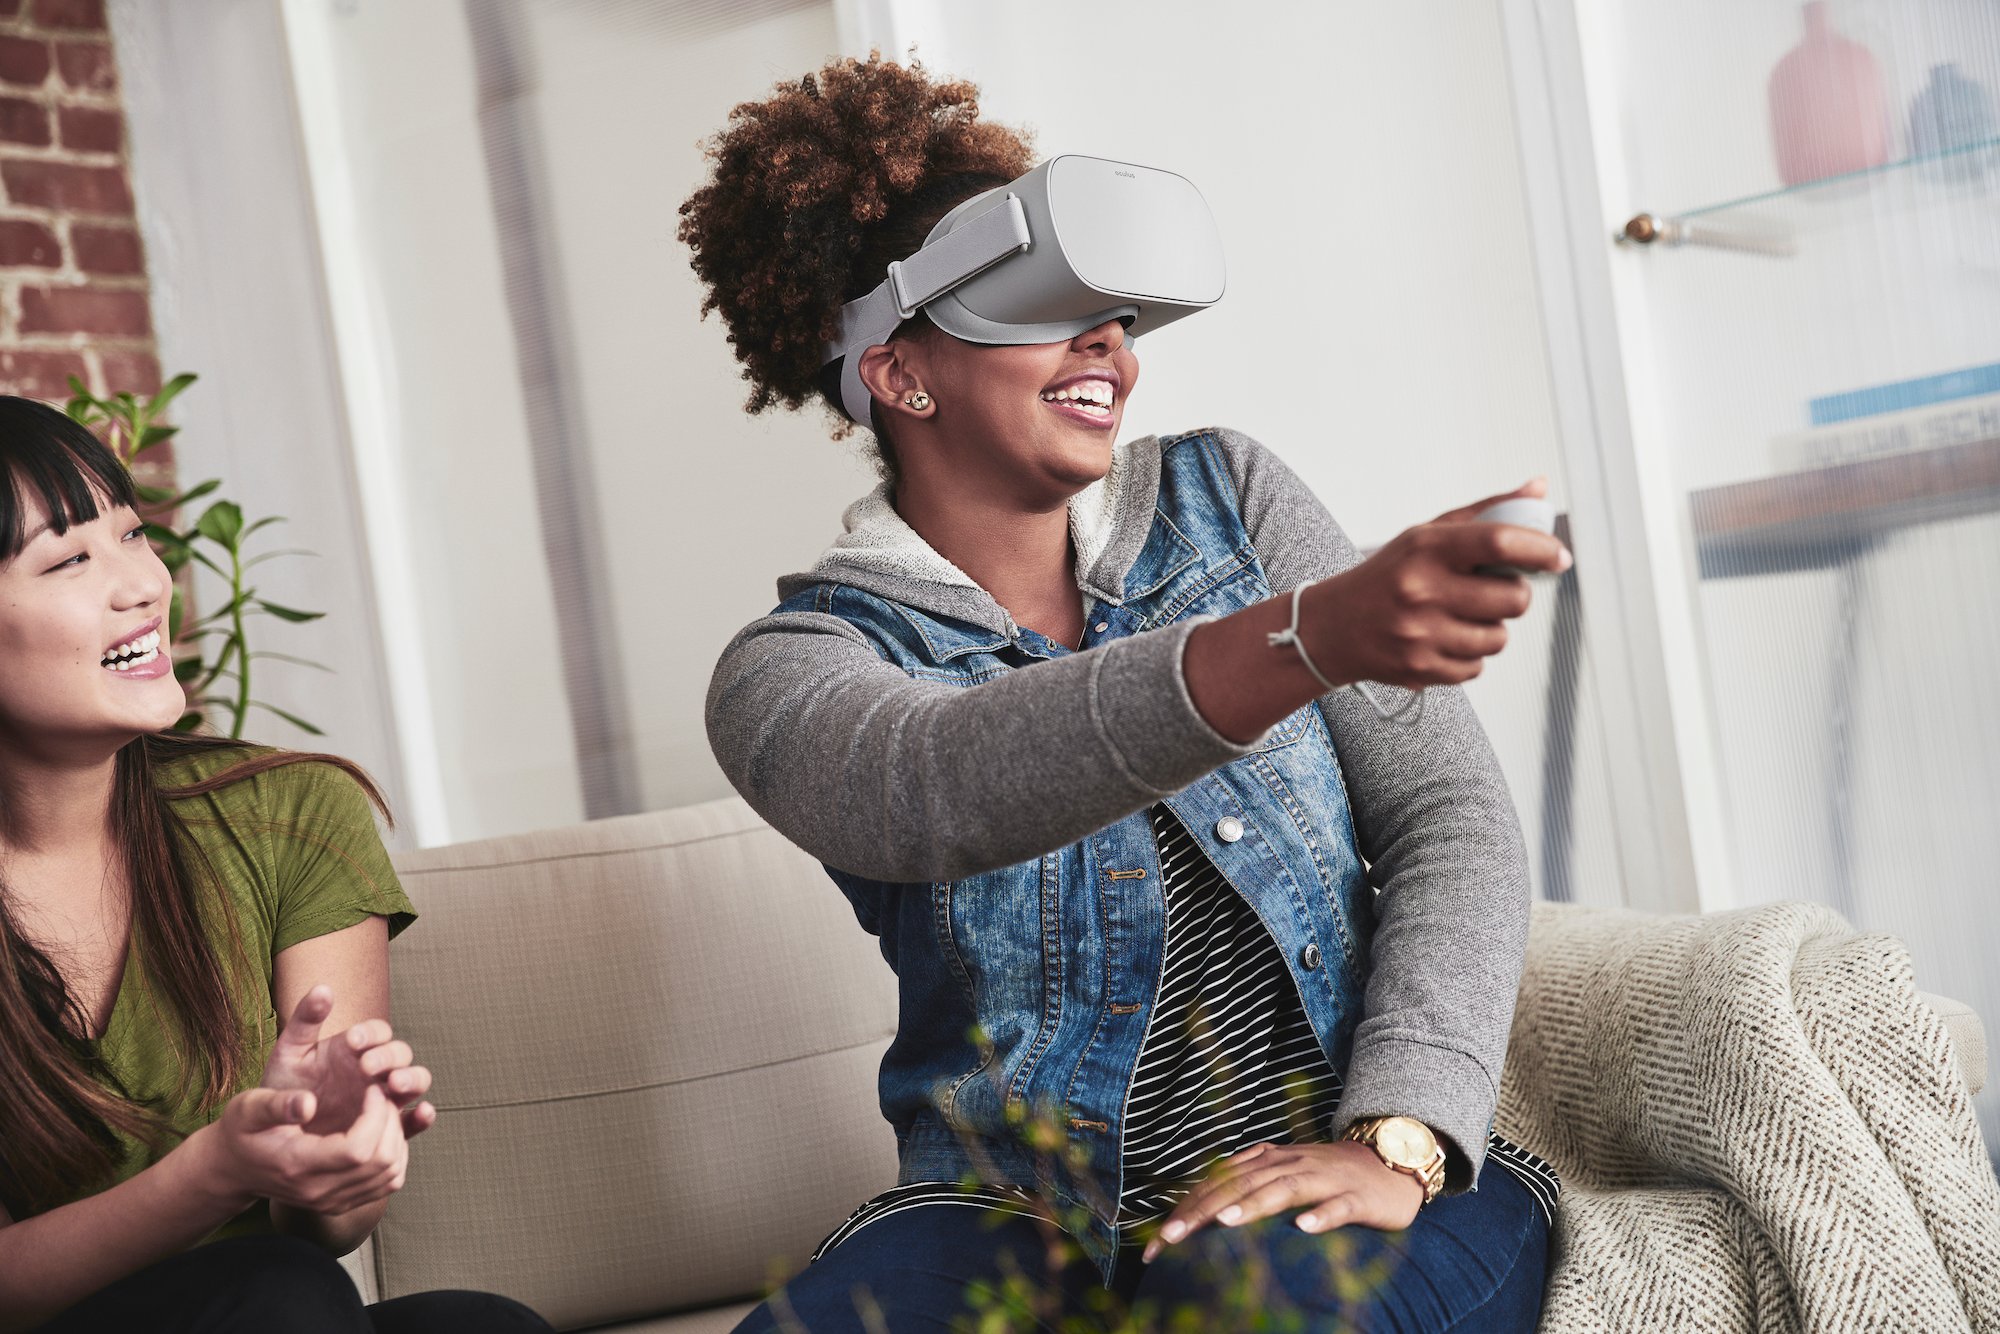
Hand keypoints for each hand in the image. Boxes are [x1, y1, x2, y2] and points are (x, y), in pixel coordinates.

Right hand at [199, 1082, 409, 1216]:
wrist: (234, 1169)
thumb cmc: (242, 1132)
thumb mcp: (248, 1109)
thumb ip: (277, 1104)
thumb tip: (309, 1102)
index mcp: (298, 1165)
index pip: (357, 1150)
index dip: (375, 1116)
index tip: (372, 1088)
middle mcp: (319, 1191)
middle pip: (381, 1162)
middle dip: (391, 1121)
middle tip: (382, 1093)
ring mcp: (333, 1201)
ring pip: (391, 1175)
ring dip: (397, 1136)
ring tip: (383, 1109)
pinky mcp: (343, 1203)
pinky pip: (388, 1183)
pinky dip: (396, 1154)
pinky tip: (382, 1129)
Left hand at [261, 985, 436, 1138]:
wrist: (276, 1130)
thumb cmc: (284, 1087)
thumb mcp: (290, 1051)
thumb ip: (305, 1020)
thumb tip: (323, 988)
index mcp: (356, 1049)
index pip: (379, 1032)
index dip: (372, 1034)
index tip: (353, 1040)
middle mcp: (376, 1070)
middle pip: (401, 1055)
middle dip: (390, 1057)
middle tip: (367, 1066)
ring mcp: (383, 1098)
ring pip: (415, 1082)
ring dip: (412, 1080)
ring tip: (395, 1085)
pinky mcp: (385, 1129)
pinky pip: (411, 1122)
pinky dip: (422, 1117)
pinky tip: (422, 1113)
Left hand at [1140, 1140, 1425, 1262]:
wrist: (1390, 1162)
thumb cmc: (1328, 1177)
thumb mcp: (1282, 1178)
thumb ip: (1247, 1189)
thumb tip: (1201, 1214)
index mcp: (1267, 1161)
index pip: (1217, 1182)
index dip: (1185, 1208)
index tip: (1156, 1240)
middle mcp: (1290, 1164)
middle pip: (1239, 1185)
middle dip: (1202, 1210)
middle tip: (1170, 1237)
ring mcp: (1324, 1179)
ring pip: (1283, 1189)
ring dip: (1253, 1205)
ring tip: (1224, 1222)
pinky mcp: (1356, 1197)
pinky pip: (1338, 1206)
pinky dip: (1321, 1216)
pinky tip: (1304, 1228)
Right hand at [1300, 479, 1571, 689]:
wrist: (1332, 628)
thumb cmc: (1388, 576)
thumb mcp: (1426, 535)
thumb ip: (1486, 512)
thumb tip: (1539, 488)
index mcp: (1427, 548)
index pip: (1500, 541)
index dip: (1540, 549)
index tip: (1558, 558)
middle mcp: (1422, 590)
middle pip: (1513, 599)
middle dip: (1514, 595)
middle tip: (1493, 591)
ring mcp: (1421, 634)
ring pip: (1499, 638)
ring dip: (1490, 628)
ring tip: (1459, 617)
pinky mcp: (1421, 669)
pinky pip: (1477, 667)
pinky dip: (1468, 655)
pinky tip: (1442, 640)